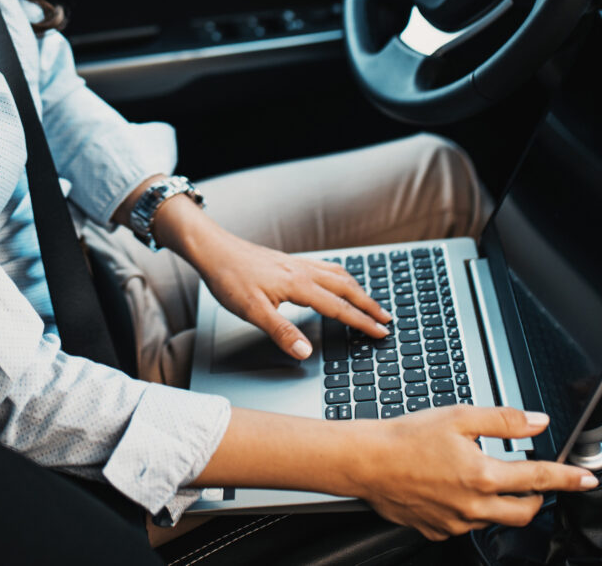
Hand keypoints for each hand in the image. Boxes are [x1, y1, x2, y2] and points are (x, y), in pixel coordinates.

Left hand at [195, 229, 389, 358]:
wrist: (213, 250)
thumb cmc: (230, 279)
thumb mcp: (253, 312)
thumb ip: (282, 332)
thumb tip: (306, 352)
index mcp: (299, 285)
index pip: (339, 308)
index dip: (362, 322)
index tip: (381, 332)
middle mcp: (303, 271)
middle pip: (346, 288)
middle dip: (369, 304)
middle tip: (387, 318)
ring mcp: (297, 263)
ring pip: (337, 275)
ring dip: (358, 289)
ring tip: (370, 301)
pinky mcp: (289, 261)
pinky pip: (324, 267)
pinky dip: (340, 277)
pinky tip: (336, 281)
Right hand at [348, 407, 596, 540]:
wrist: (366, 462)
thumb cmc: (406, 437)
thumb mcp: (458, 417)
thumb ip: (503, 420)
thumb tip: (537, 421)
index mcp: (483, 475)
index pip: (539, 479)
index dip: (567, 479)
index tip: (587, 479)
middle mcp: (474, 505)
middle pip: (525, 512)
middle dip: (536, 498)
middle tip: (531, 481)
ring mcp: (457, 523)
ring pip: (495, 519)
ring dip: (499, 502)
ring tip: (479, 478)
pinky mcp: (439, 531)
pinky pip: (465, 526)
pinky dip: (469, 511)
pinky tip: (451, 490)